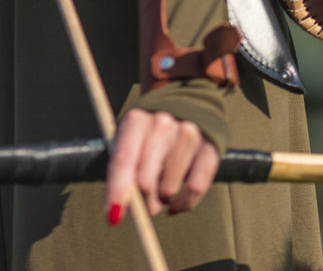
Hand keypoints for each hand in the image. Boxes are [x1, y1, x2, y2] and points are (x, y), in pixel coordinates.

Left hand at [105, 108, 219, 222]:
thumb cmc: (146, 133)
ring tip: (161, 189)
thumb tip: (115, 213)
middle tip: (144, 201)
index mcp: (136, 120)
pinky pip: (195, 189)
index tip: (112, 218)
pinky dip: (183, 204)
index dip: (117, 191)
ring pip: (169, 189)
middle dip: (141, 202)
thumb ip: (121, 171)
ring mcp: (188, 134)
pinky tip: (175, 202)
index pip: (123, 160)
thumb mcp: (128, 140)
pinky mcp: (209, 149)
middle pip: (145, 182)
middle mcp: (162, 123)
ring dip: (162, 200)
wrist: (183, 105)